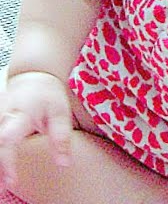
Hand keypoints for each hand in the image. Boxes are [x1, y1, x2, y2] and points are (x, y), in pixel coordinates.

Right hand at [0, 71, 72, 191]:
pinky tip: (0, 173)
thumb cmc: (48, 96)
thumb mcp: (61, 113)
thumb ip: (61, 138)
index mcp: (21, 112)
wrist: (35, 75)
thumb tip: (64, 164)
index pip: (8, 140)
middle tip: (2, 189)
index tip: (12, 182)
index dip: (7, 163)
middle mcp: (3, 113)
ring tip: (0, 186)